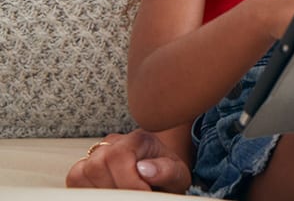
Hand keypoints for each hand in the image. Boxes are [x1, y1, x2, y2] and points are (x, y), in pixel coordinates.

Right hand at [66, 130, 190, 192]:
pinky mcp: (83, 169)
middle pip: (97, 164)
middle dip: (115, 189)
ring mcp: (96, 154)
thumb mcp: (178, 175)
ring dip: (101, 192)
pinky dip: (88, 192)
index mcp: (140, 139)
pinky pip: (73, 181)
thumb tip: (144, 168)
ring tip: (122, 195)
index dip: (128, 182)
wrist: (160, 178)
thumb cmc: (168, 176)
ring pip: (80, 173)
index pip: (119, 156)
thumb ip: (167, 170)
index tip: (142, 195)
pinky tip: (108, 194)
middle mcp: (114, 142)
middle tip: (133, 197)